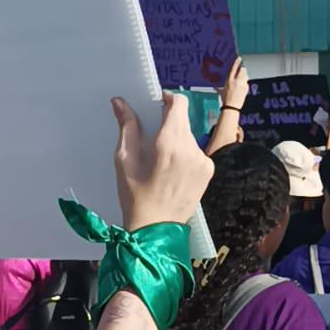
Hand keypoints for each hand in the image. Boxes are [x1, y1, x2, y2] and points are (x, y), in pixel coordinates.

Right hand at [112, 92, 213, 232]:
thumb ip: (126, 127)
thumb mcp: (125, 160)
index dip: (167, 99)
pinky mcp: (208, 171)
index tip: (157, 105)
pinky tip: (172, 171)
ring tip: (161, 161)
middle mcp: (191, 149)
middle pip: (183, 120)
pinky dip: (185, 154)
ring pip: (189, 136)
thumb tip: (120, 102)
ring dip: (176, 140)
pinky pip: (196, 152)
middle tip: (152, 138)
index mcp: (169, 143)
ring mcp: (203, 161)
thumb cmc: (136, 197)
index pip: (178, 103)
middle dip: (168, 122)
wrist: (156, 230)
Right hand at [220, 56, 248, 111]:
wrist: (232, 107)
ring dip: (244, 76)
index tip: (239, 58)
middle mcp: (236, 81)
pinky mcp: (246, 88)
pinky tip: (241, 87)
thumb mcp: (221, 92)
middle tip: (241, 70)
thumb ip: (218, 88)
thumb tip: (214, 87)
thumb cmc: (226, 99)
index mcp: (229, 80)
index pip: (234, 68)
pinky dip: (245, 83)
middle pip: (242, 70)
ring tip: (241, 80)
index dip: (237, 62)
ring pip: (246, 75)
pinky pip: (246, 82)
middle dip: (242, 69)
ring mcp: (242, 84)